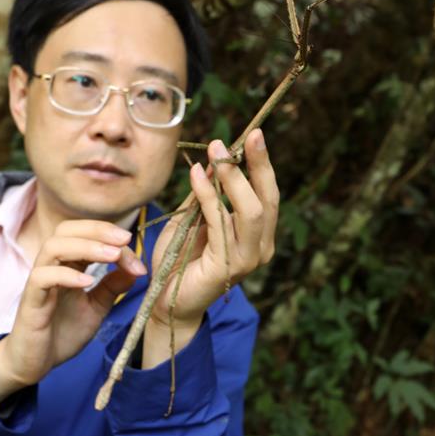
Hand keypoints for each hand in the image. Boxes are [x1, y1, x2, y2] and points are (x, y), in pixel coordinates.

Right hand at [0, 220, 146, 402]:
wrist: (37, 363)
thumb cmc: (63, 332)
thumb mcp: (97, 307)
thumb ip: (113, 286)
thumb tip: (137, 268)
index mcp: (67, 263)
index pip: (85, 234)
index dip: (110, 237)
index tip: (134, 252)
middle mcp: (52, 266)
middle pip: (66, 229)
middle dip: (97, 230)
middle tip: (124, 239)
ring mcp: (39, 281)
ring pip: (53, 247)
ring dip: (86, 246)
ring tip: (112, 256)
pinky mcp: (30, 301)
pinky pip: (42, 277)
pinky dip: (66, 275)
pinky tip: (88, 282)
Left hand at [144, 129, 277, 365]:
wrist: (166, 301)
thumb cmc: (180, 259)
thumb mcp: (193, 218)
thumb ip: (206, 195)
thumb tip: (215, 160)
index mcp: (258, 236)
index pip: (268, 195)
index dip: (263, 164)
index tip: (255, 134)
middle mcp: (260, 248)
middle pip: (267, 200)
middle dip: (257, 165)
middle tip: (246, 137)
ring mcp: (246, 260)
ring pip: (250, 211)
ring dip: (233, 177)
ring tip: (217, 150)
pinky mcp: (226, 267)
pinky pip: (219, 223)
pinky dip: (208, 196)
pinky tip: (197, 175)